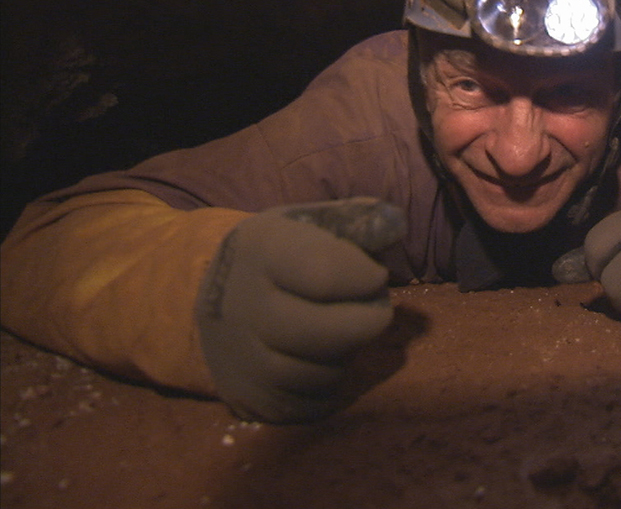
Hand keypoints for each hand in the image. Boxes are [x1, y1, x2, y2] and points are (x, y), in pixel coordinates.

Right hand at [196, 197, 405, 422]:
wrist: (218, 297)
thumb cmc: (282, 254)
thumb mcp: (310, 222)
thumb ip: (357, 220)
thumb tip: (395, 225)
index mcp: (261, 251)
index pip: (324, 275)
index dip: (365, 279)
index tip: (375, 277)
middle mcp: (242, 307)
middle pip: (323, 333)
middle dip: (366, 323)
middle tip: (376, 313)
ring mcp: (239, 358)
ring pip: (316, 374)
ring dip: (346, 356)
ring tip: (343, 333)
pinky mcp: (246, 397)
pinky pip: (307, 405)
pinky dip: (328, 387)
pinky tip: (324, 360)